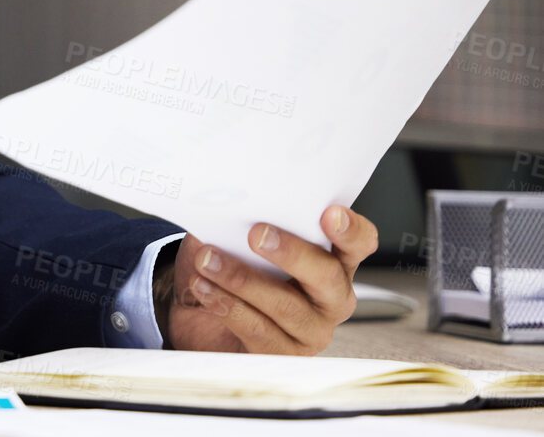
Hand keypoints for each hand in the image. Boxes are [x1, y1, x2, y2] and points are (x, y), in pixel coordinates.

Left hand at [162, 205, 378, 353]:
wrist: (199, 314)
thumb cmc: (229, 264)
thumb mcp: (235, 235)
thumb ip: (245, 219)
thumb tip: (228, 202)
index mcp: (332, 260)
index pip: (358, 243)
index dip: (351, 229)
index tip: (329, 214)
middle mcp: (331, 298)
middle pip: (327, 276)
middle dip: (292, 253)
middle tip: (257, 235)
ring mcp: (311, 330)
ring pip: (286, 306)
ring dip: (242, 279)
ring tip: (208, 260)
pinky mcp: (282, 354)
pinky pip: (258, 330)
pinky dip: (227, 305)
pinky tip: (204, 288)